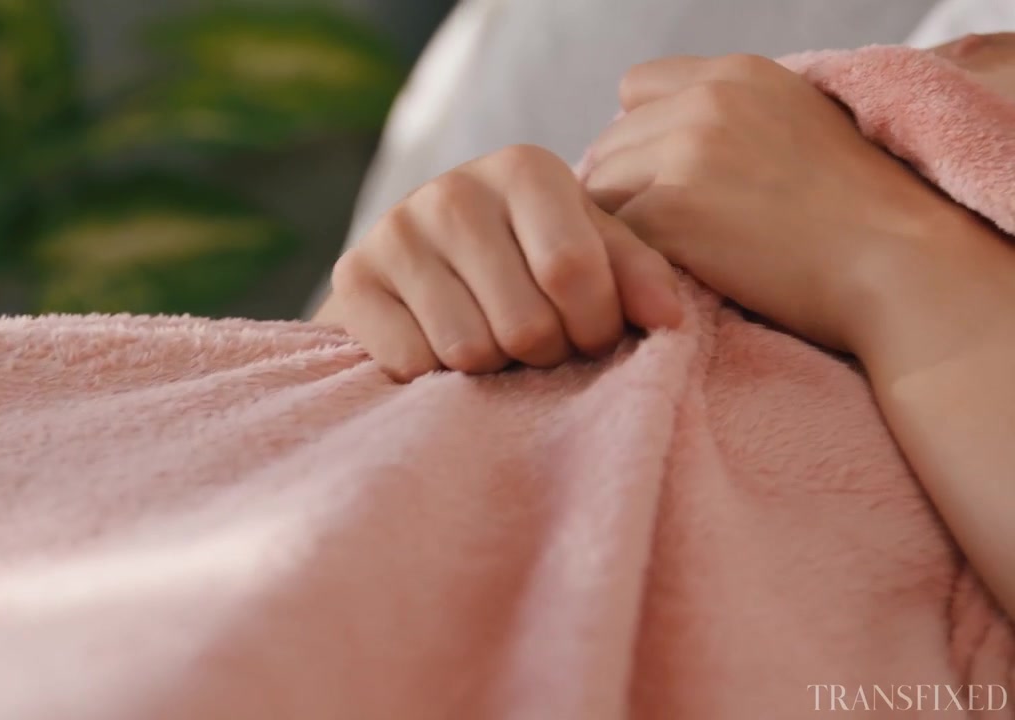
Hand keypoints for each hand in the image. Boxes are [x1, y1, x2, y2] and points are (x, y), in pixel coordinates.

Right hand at [318, 144, 682, 381]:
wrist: (424, 259)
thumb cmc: (528, 255)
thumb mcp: (592, 248)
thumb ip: (638, 275)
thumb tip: (667, 319)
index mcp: (524, 168)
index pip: (572, 271)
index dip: (596, 326)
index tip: (597, 336)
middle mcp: (454, 189)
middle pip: (524, 323)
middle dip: (548, 354)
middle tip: (543, 346)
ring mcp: (396, 230)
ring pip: (470, 351)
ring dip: (494, 369)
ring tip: (497, 345)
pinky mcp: (354, 275)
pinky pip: (415, 364)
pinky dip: (438, 377)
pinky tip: (444, 346)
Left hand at [584, 54, 973, 352]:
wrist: (898, 265)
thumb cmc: (857, 213)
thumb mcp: (798, 124)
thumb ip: (730, 117)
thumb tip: (654, 139)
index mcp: (736, 73)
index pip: (635, 88)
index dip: (641, 136)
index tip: (665, 179)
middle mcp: (705, 101)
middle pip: (609, 144)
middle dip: (626, 187)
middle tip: (663, 234)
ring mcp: (683, 153)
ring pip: (600, 190)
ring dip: (622, 226)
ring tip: (664, 258)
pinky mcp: (670, 211)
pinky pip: (614, 235)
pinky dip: (631, 261)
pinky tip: (666, 278)